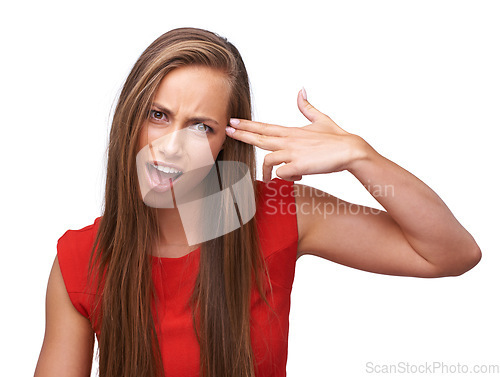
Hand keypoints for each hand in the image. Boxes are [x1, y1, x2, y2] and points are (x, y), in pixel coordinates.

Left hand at [225, 88, 371, 181]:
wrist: (351, 151)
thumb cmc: (337, 138)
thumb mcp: (320, 119)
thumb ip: (307, 107)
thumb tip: (301, 90)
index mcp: (292, 131)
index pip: (264, 127)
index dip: (247, 125)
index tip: (233, 121)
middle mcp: (289, 140)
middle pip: (260, 137)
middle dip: (242, 134)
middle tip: (227, 131)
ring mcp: (293, 153)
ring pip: (268, 159)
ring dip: (267, 171)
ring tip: (269, 179)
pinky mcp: (299, 166)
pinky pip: (281, 173)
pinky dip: (284, 178)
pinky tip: (294, 179)